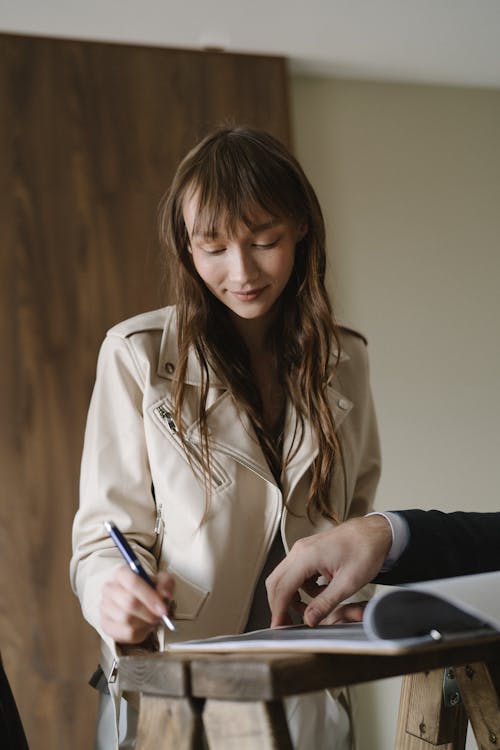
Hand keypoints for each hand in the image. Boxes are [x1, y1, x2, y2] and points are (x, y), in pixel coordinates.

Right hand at [100, 567, 174, 643]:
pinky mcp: (106, 624)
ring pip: (127, 620)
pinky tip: (145, 626)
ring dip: (145, 623)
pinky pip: (125, 634)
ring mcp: (105, 607)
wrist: (138, 600)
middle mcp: (109, 588)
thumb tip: (164, 594)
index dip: (150, 597)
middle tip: (161, 616)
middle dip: (149, 613)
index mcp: (122, 573)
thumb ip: (166, 584)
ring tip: (152, 619)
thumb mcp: (162, 580)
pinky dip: (140, 632)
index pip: (133, 582)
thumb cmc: (150, 589)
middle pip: (129, 603)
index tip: (163, 609)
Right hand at [266, 514, 391, 627]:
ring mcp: (303, 549)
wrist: (375, 532)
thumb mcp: (348, 584)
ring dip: (294, 596)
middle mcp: (300, 550)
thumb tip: (308, 619)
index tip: (279, 627)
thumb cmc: (365, 551)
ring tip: (314, 607)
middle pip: (277, 582)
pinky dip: (304, 587)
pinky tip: (321, 592)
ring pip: (286, 577)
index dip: (278, 611)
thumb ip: (325, 603)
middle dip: (280, 604)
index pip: (282, 588)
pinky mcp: (309, 551)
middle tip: (288, 623)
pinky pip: (297, 572)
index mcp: (306, 557)